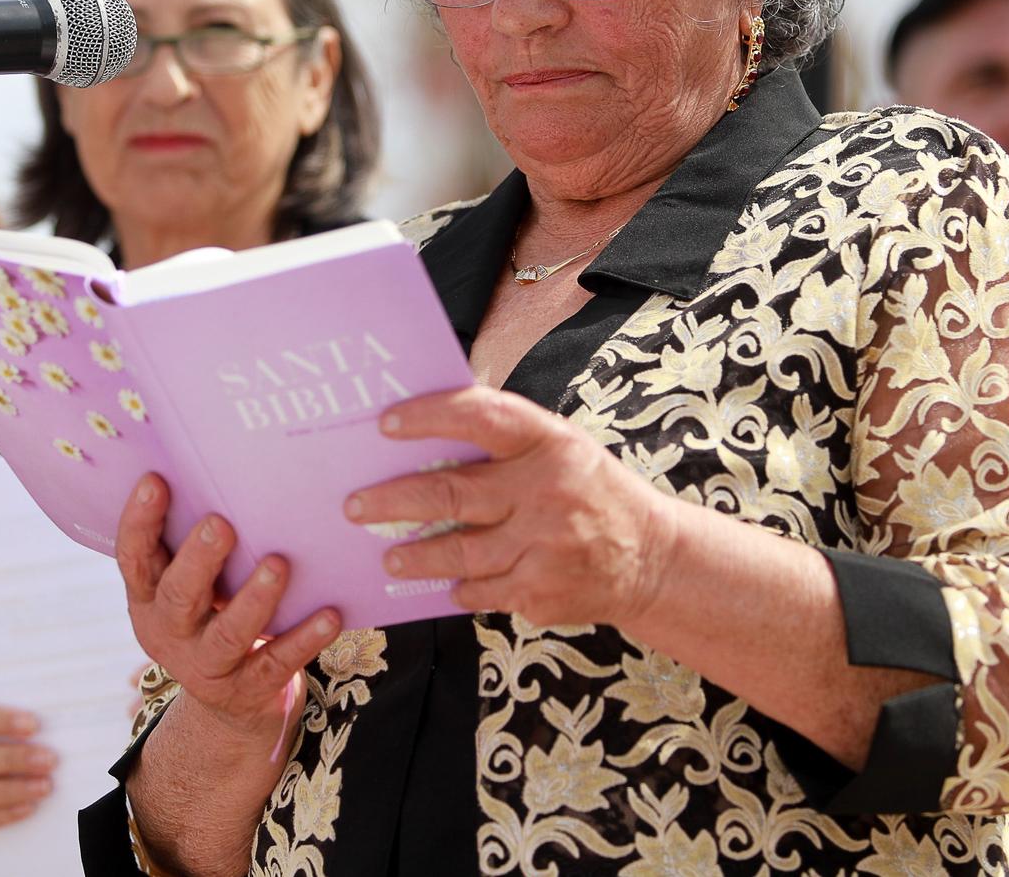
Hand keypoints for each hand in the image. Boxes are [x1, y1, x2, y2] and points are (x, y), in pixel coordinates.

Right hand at [115, 474, 339, 750]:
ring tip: (278, 564)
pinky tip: (331, 614)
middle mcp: (169, 632)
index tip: (156, 481)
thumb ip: (191, 542)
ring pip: (228, 634)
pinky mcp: (248, 689)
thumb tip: (218, 464)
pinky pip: (277, 663)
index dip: (140, 522)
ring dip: (254, 599)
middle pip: (179, 595)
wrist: (230, 704)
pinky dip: (305, 639)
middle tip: (220, 524)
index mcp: (148, 598)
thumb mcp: (189, 585)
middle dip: (199, 560)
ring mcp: (207, 665)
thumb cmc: (211, 613)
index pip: (134, 558)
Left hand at [346, 386, 674, 626]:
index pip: (480, 417)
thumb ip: (506, 441)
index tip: (385, 424)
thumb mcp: (561, 448)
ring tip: (388, 557)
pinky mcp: (541, 593)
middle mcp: (546, 490)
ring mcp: (544, 546)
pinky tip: (446, 583)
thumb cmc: (590, 490)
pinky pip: (480, 591)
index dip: (429, 417)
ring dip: (413, 556)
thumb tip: (422, 437)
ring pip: (457, 553)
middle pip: (451, 493)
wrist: (653, 557)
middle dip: (391, 501)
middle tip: (355, 507)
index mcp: (549, 442)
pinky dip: (458, 588)